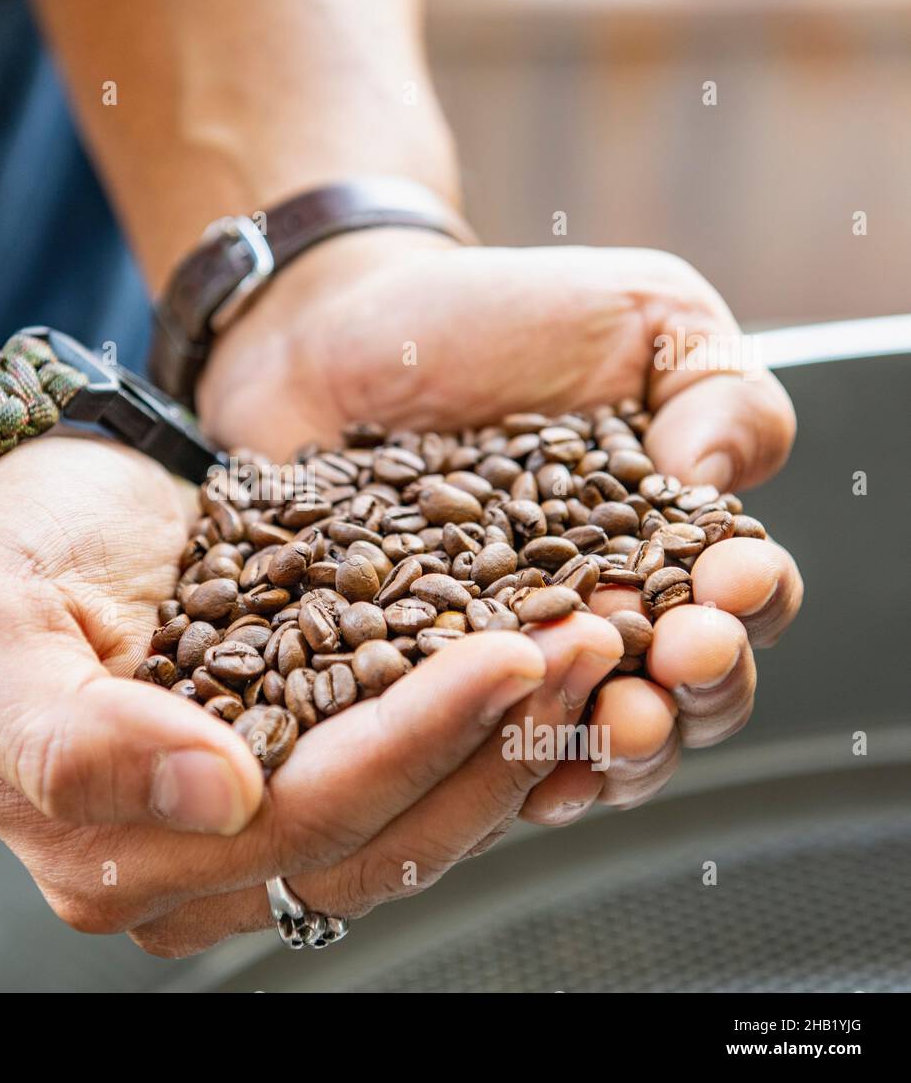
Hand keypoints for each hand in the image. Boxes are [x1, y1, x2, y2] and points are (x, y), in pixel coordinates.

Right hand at [0, 437, 629, 955]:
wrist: (16, 506)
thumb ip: (74, 744)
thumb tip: (220, 796)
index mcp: (109, 858)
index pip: (300, 817)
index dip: (416, 744)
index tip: (512, 655)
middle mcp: (190, 865)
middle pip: (379, 830)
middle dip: (494, 744)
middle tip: (589, 644)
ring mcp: (248, 826)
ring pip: (411, 816)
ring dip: (508, 740)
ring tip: (589, 647)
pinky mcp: (290, 770)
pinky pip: (405, 771)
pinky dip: (478, 724)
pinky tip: (538, 662)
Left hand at [199, 233, 802, 822]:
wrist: (334, 331)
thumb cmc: (489, 318)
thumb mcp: (640, 315)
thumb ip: (716, 389)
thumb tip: (716, 489)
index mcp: (660, 543)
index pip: (735, 605)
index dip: (748, 607)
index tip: (726, 583)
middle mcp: (587, 617)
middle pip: (670, 696)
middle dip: (691, 694)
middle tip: (677, 663)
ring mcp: (496, 659)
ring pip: (573, 739)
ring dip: (609, 751)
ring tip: (611, 722)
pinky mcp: (409, 682)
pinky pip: (455, 744)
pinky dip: (488, 764)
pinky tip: (508, 767)